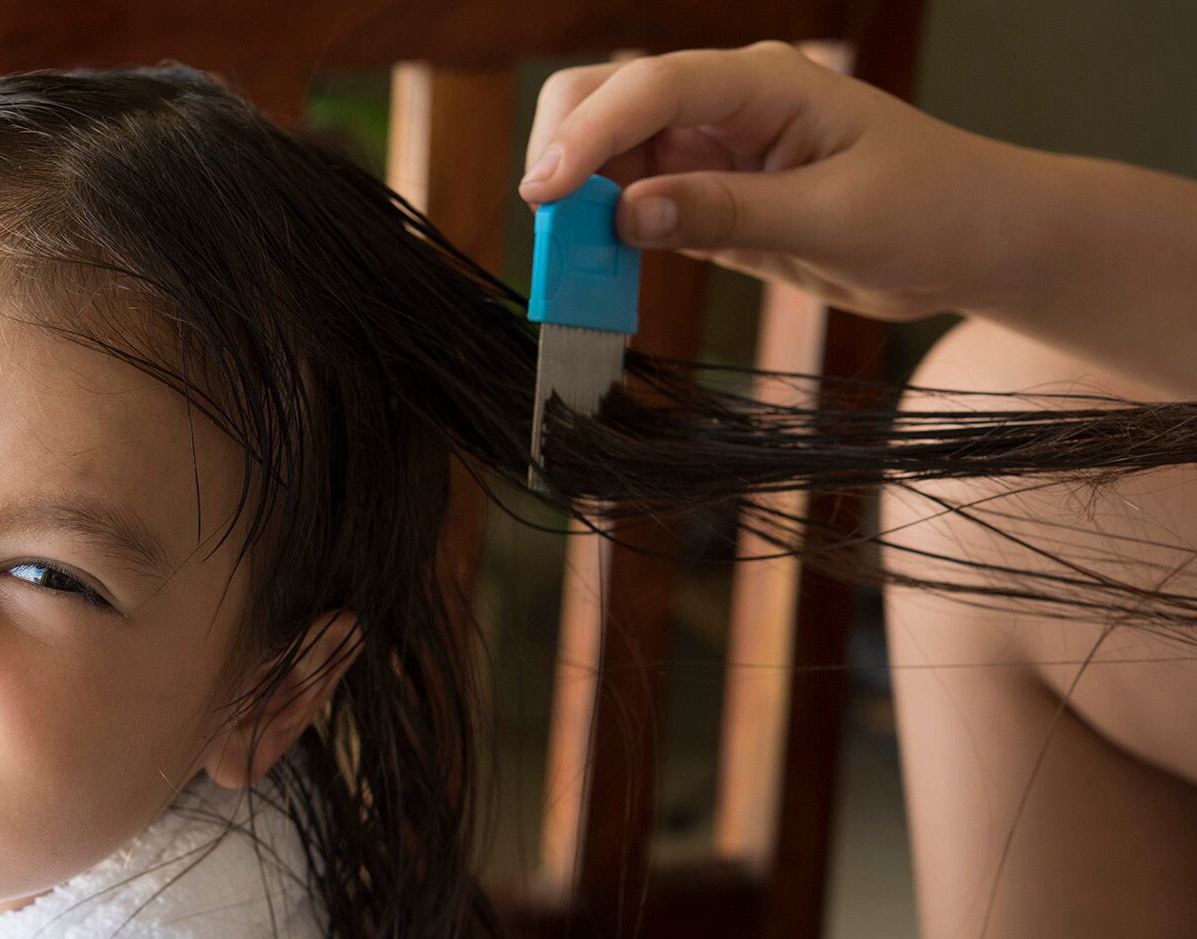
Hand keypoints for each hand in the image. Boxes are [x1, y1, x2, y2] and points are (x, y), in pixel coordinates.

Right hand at [517, 41, 1034, 321]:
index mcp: (765, 82)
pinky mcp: (707, 197)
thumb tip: (629, 214)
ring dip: (579, 206)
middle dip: (564, 155)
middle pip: (607, 99)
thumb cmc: (931, 209)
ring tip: (571, 267)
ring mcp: (711, 149)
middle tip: (547, 231)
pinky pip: (634, 208)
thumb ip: (729, 213)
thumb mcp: (834, 218)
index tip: (545, 192)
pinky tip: (600, 273)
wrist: (975, 241)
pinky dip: (606, 238)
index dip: (590, 133)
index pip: (654, 87)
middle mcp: (725, 103)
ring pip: (609, 159)